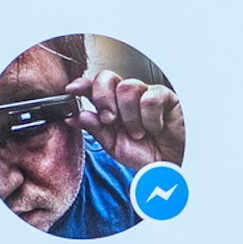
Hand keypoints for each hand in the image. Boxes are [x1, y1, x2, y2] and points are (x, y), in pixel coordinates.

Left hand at [66, 68, 184, 170]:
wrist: (171, 166)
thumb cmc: (146, 155)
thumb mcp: (114, 146)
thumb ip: (96, 130)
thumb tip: (78, 116)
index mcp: (112, 106)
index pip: (94, 88)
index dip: (82, 84)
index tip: (71, 89)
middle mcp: (126, 98)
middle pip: (107, 78)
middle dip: (102, 98)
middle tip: (110, 120)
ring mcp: (145, 94)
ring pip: (127, 89)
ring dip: (129, 116)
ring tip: (139, 132)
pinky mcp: (165, 97)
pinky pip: (150, 99)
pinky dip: (150, 119)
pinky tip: (155, 128)